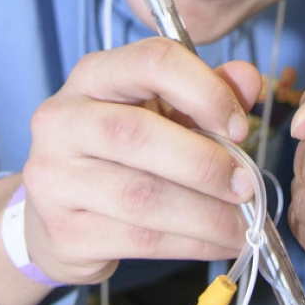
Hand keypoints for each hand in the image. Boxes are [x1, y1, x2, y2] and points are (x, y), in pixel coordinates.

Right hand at [0, 42, 260, 304]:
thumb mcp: (160, 110)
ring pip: (141, 197)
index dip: (205, 92)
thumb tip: (250, 81)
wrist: (54, 214)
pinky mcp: (65, 232)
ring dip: (207, 214)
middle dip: (205, 164)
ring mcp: (55, 179)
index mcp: (92, 76)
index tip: (239, 127)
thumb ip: (207, 91)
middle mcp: (62, 121)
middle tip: (247, 185)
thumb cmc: (118, 151)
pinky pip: (140, 239)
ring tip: (243, 224)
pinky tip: (220, 243)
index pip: (152, 61)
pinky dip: (193, 243)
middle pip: (138, 134)